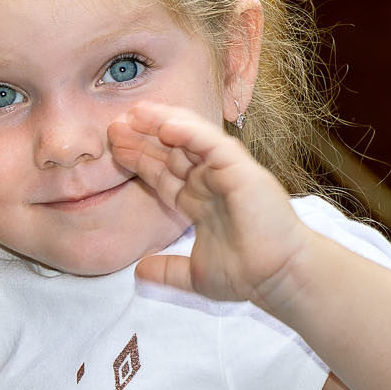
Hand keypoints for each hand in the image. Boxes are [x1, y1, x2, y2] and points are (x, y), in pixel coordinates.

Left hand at [106, 102, 308, 306]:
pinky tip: (166, 125)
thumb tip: (138, 273)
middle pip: (171, 152)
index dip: (138, 160)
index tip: (113, 149)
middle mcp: (211, 182)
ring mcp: (226, 173)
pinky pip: (212, 144)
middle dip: (142, 138)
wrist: (277, 278)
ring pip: (190, 139)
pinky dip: (190, 132)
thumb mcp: (193, 275)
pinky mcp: (241, 170)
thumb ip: (166, 270)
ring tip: (135, 112)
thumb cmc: (247, 274)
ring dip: (163, 123)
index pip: (162, 174)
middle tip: (113, 125)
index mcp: (199, 201)